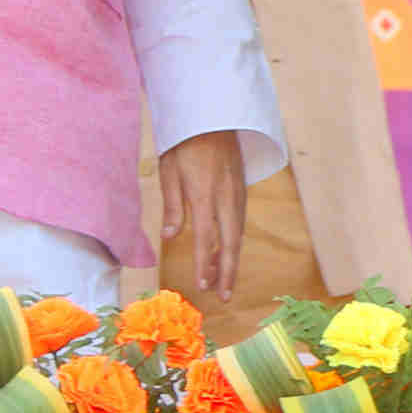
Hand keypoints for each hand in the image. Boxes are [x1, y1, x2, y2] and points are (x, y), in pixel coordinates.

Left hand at [159, 129, 248, 303]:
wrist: (213, 117)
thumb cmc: (184, 143)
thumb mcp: (169, 171)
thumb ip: (172, 205)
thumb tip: (169, 235)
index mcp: (204, 196)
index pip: (205, 239)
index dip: (204, 265)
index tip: (203, 286)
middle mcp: (226, 199)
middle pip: (230, 244)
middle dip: (228, 272)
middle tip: (224, 296)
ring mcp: (237, 195)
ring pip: (238, 234)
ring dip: (232, 259)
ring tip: (224, 280)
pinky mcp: (242, 190)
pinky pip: (240, 222)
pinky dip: (235, 241)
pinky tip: (228, 251)